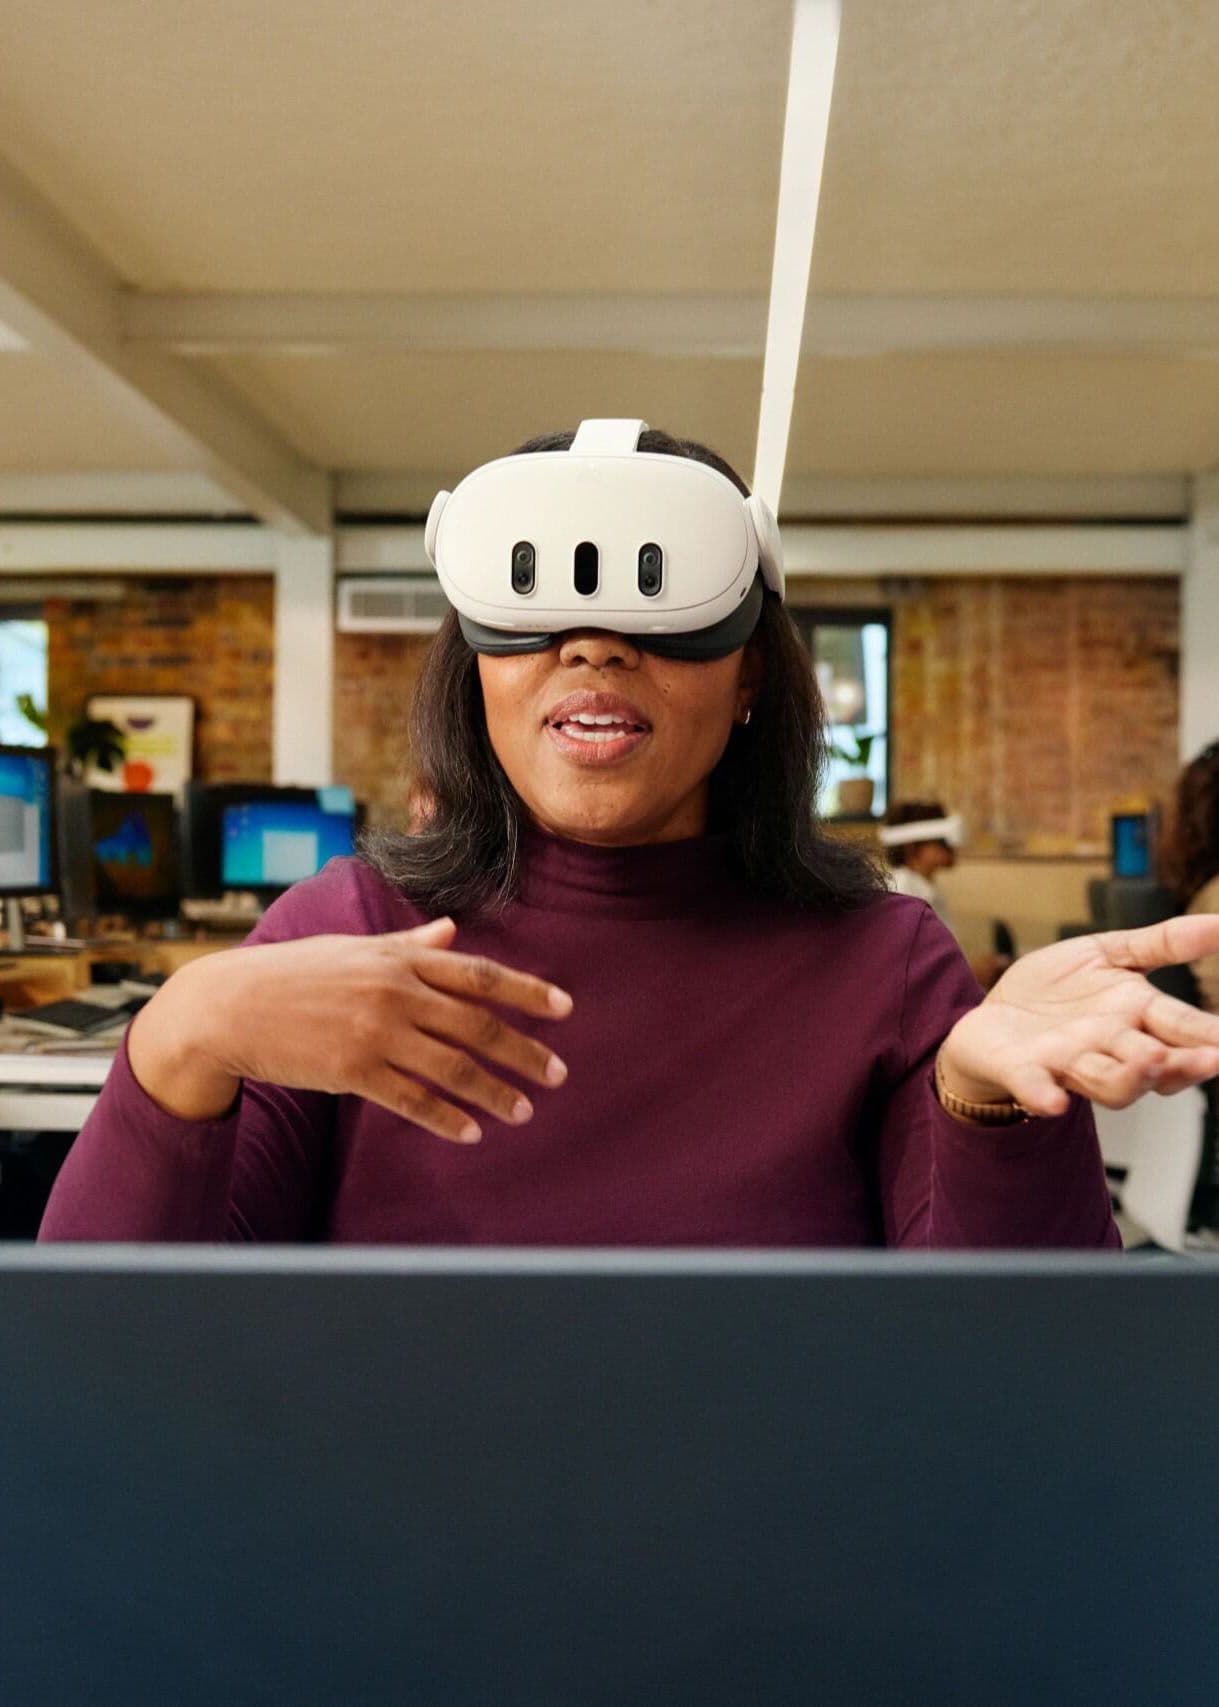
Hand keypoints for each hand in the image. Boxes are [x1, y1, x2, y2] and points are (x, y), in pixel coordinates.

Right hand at [127, 918, 571, 1143]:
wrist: (230, 1005)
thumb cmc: (296, 973)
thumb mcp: (355, 948)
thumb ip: (410, 944)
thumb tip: (452, 932)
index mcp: (399, 957)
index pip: (479, 974)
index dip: (527, 992)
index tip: (565, 1010)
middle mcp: (394, 991)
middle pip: (476, 1024)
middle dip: (523, 1051)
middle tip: (558, 1073)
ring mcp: (374, 1032)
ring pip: (452, 1067)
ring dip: (495, 1092)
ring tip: (525, 1111)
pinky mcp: (352, 1071)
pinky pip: (412, 1099)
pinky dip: (446, 1118)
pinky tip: (472, 1133)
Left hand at [938, 914, 1218, 1117]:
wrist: (993, 1015)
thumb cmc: (1058, 990)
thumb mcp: (1109, 953)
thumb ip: (1163, 943)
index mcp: (1136, 1016)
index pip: (1182, 1029)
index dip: (1210, 1037)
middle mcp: (1109, 1047)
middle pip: (1153, 1064)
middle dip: (1182, 1063)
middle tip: (1212, 1058)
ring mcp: (1067, 1062)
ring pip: (1107, 1082)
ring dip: (1127, 1076)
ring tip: (1150, 1059)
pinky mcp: (1023, 1070)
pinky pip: (1035, 1087)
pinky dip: (1043, 1095)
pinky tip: (1053, 1101)